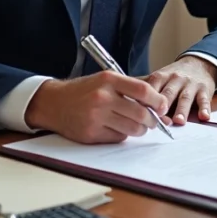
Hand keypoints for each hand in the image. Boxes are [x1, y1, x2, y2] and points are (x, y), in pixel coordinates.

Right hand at [25, 72, 170, 143]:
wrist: (54, 103)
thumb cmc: (84, 90)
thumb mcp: (105, 80)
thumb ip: (129, 89)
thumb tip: (158, 104)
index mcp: (108, 80)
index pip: (142, 90)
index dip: (157, 100)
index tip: (162, 106)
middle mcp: (102, 97)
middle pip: (140, 113)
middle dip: (152, 120)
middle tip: (153, 121)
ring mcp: (95, 117)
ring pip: (132, 129)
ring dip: (139, 129)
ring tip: (137, 125)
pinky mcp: (90, 133)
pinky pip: (118, 138)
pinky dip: (122, 135)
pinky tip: (116, 128)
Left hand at [145, 56, 216, 124]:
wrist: (200, 65)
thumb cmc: (174, 77)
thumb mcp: (159, 77)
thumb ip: (142, 87)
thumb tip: (119, 95)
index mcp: (161, 77)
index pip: (151, 88)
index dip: (145, 100)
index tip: (139, 111)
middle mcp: (176, 79)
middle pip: (168, 93)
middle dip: (163, 106)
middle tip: (158, 119)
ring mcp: (190, 85)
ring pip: (185, 98)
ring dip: (182, 109)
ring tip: (178, 121)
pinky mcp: (205, 90)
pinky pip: (204, 100)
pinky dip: (205, 109)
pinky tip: (204, 117)